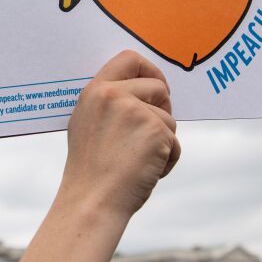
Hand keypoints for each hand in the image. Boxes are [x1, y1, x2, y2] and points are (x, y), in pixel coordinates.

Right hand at [61, 50, 180, 220]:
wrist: (91, 201)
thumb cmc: (90, 170)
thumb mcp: (87, 124)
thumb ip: (109, 103)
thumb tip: (143, 91)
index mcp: (94, 91)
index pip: (129, 59)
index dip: (149, 70)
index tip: (157, 87)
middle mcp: (114, 95)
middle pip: (158, 86)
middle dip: (163, 109)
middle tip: (153, 133)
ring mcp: (136, 111)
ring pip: (168, 118)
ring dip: (163, 141)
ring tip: (139, 162)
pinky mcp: (156, 131)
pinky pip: (175, 142)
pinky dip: (167, 160)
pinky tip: (147, 172)